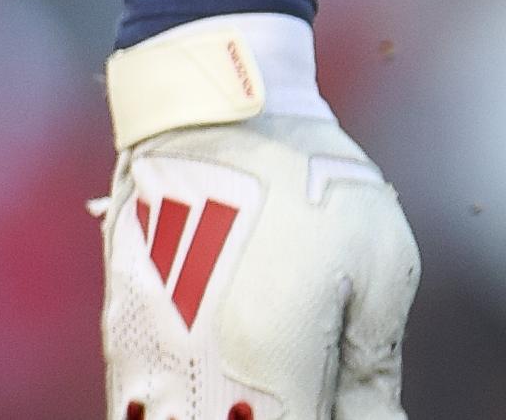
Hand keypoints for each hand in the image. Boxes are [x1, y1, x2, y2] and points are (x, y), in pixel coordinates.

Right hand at [98, 15, 418, 419]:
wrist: (213, 116)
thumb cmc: (312, 183)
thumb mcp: (382, 265)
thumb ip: (373, 366)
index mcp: (273, 367)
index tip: (347, 410)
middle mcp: (201, 380)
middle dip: (269, 415)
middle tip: (314, 392)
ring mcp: (150, 365)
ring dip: (228, 412)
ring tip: (259, 386)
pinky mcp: (123, 345)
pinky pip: (144, 410)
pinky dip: (186, 408)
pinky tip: (223, 392)